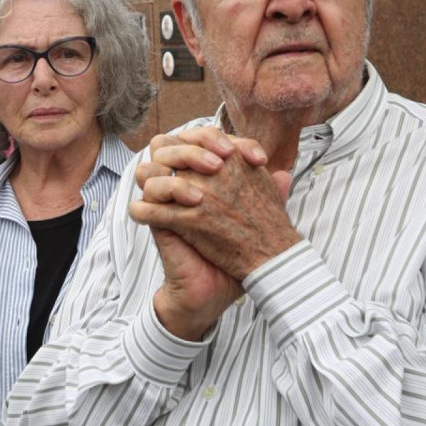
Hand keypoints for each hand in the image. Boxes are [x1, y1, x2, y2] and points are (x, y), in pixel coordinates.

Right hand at [131, 140, 295, 339]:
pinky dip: (162, 198)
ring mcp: (164, 203)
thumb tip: (284, 175)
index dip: (225, 139)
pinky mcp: (156, 224)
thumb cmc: (237, 251)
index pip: (201, 137)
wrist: (220, 287)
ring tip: (203, 188)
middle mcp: (178, 183)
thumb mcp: (255, 219)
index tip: (258, 159)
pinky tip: (192, 204)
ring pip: (148, 166)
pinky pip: (141, 203)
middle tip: (221, 162)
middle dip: (194, 145)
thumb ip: (267, 195)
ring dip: (176, 170)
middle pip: (168, 142)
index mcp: (198, 174)